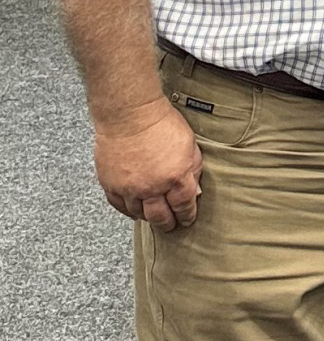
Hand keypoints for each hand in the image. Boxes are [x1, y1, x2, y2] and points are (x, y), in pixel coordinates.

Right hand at [93, 98, 202, 230]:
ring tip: (153, 218)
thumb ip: (193, 170)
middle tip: (171, 226)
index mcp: (176, 178)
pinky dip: (128, 211)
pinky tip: (134, 211)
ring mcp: (129, 188)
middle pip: (161, 217)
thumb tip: (195, 190)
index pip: (184, 206)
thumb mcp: (190, 146)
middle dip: (168, 223)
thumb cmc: (162, 124)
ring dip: (148, 217)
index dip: (187, 216)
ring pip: (139, 214)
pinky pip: (119, 206)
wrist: (130, 115)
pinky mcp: (111, 184)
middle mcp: (152, 187)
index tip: (187, 219)